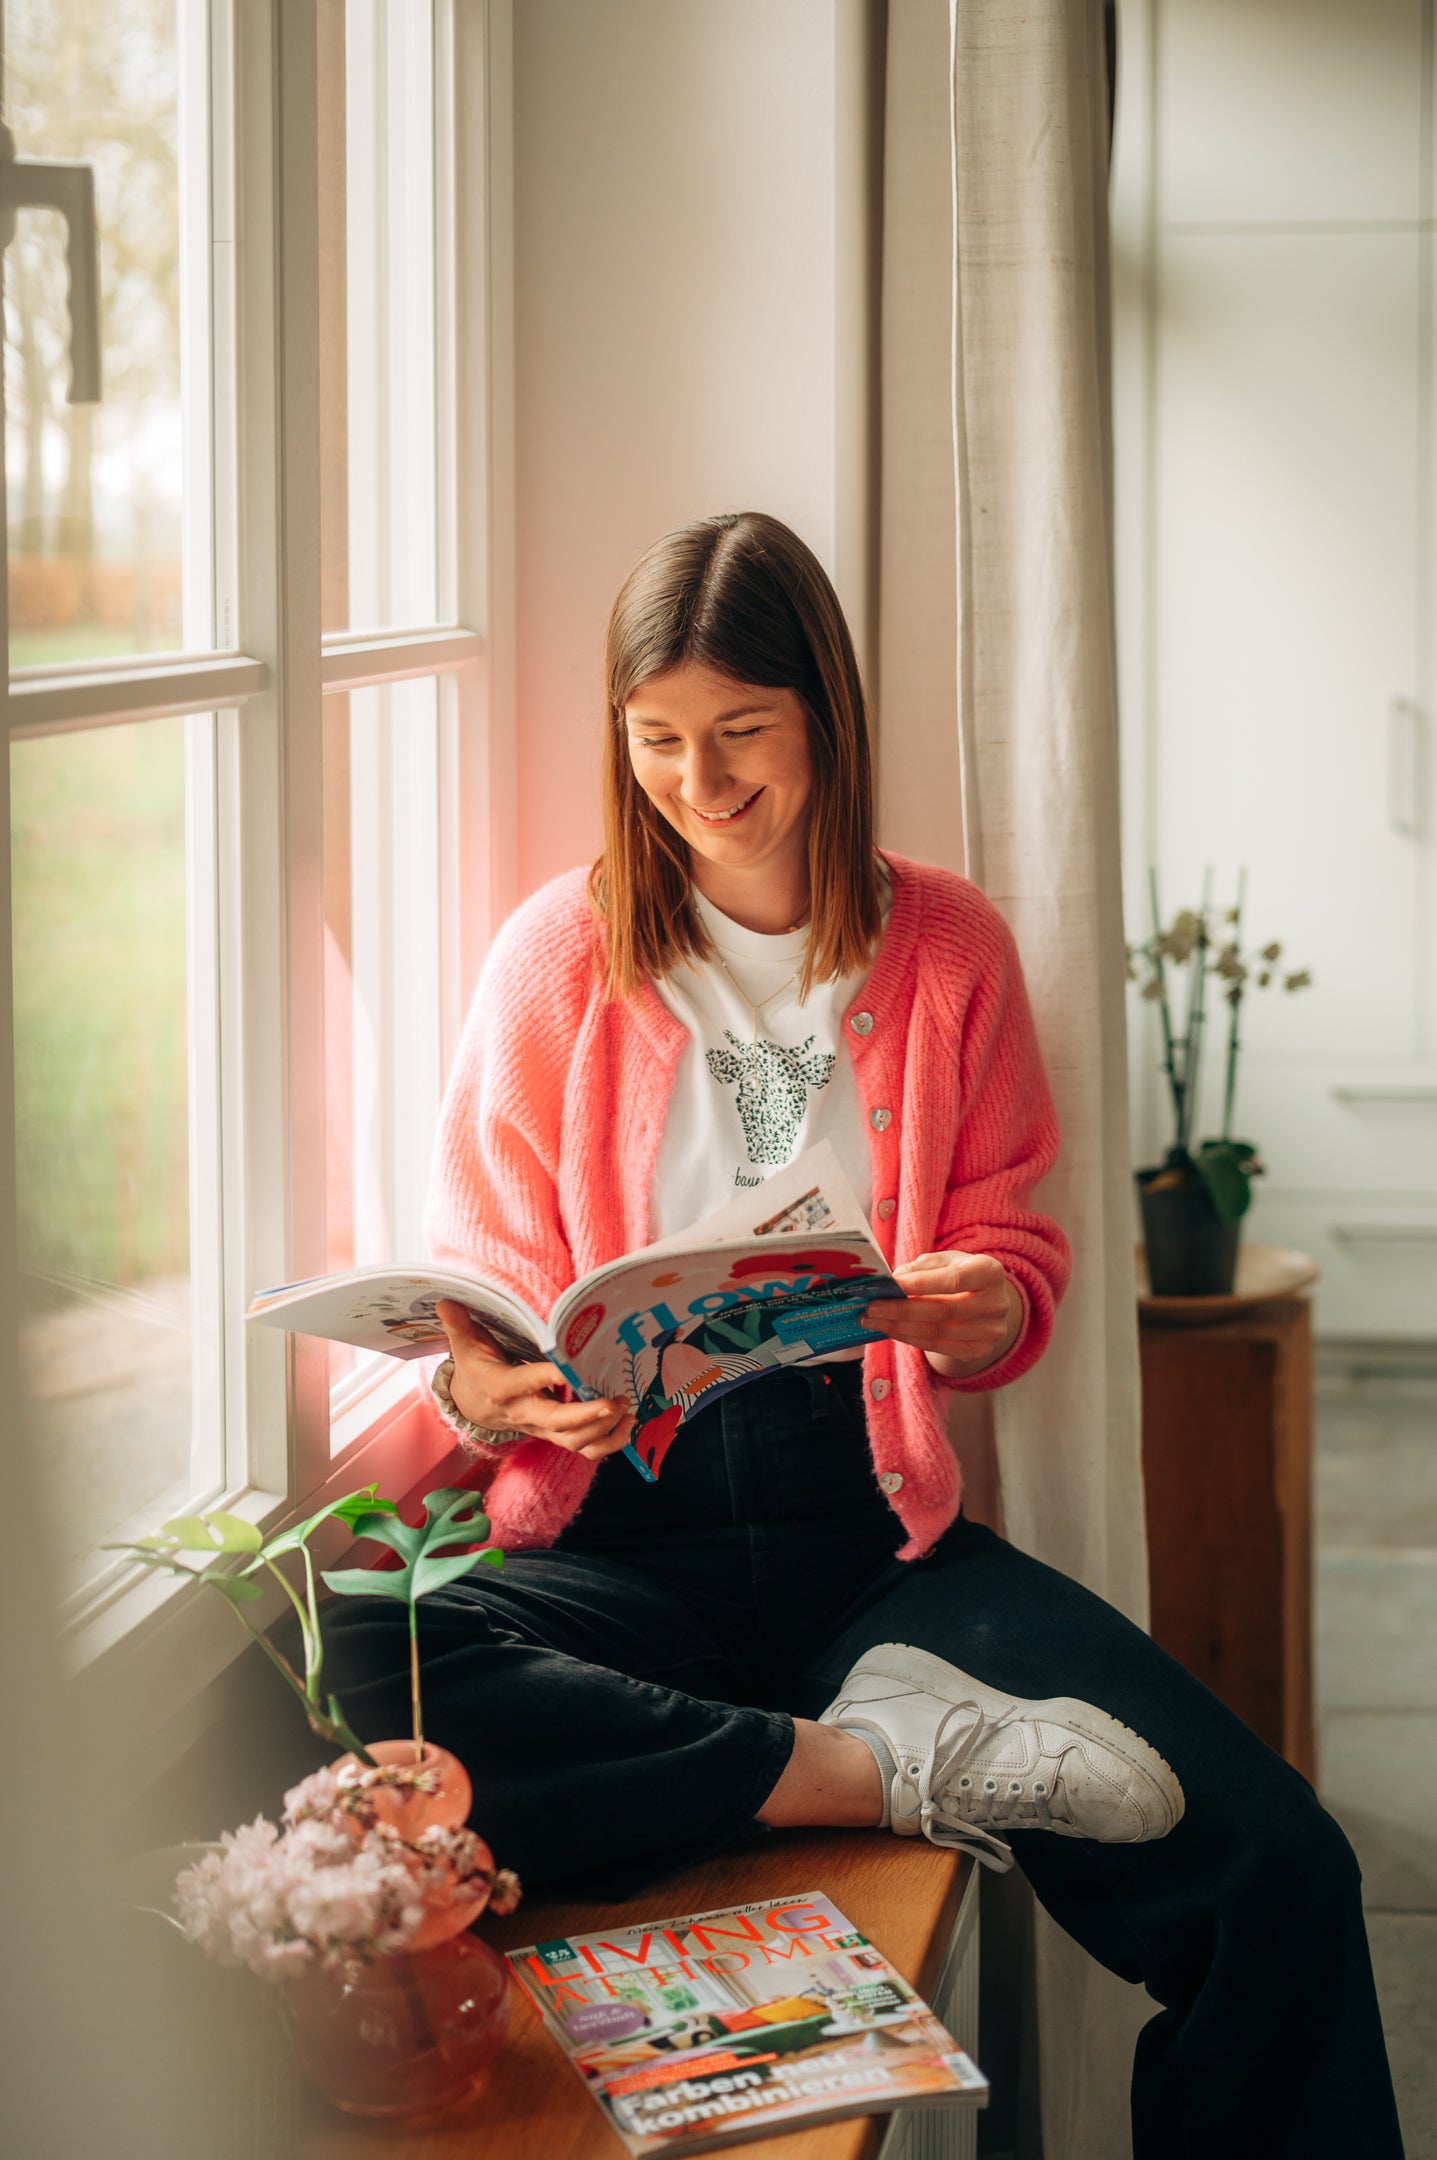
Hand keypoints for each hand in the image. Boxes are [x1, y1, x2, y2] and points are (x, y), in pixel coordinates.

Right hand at [434, 1300, 632, 1458]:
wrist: (472, 1406)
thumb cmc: (475, 1370)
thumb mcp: (465, 1346)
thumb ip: (459, 1325)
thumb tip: (445, 1300)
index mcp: (503, 1389)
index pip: (526, 1383)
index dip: (548, 1378)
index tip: (570, 1369)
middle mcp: (524, 1413)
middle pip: (555, 1422)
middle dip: (586, 1415)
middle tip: (614, 1400)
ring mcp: (542, 1428)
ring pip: (573, 1441)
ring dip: (603, 1430)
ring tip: (626, 1408)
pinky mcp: (555, 1435)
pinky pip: (584, 1449)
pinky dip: (609, 1443)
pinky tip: (627, 1424)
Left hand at [863, 1252, 1021, 1378]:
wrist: (987, 1300)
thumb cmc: (961, 1274)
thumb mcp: (946, 1260)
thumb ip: (920, 1268)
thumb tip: (890, 1282)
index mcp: (990, 1272)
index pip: (953, 1280)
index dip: (920, 1284)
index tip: (888, 1285)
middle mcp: (996, 1303)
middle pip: (943, 1311)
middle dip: (901, 1310)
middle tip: (870, 1308)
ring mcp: (991, 1331)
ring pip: (937, 1333)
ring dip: (899, 1328)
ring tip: (872, 1321)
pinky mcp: (979, 1350)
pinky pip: (938, 1347)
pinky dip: (910, 1339)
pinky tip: (890, 1331)